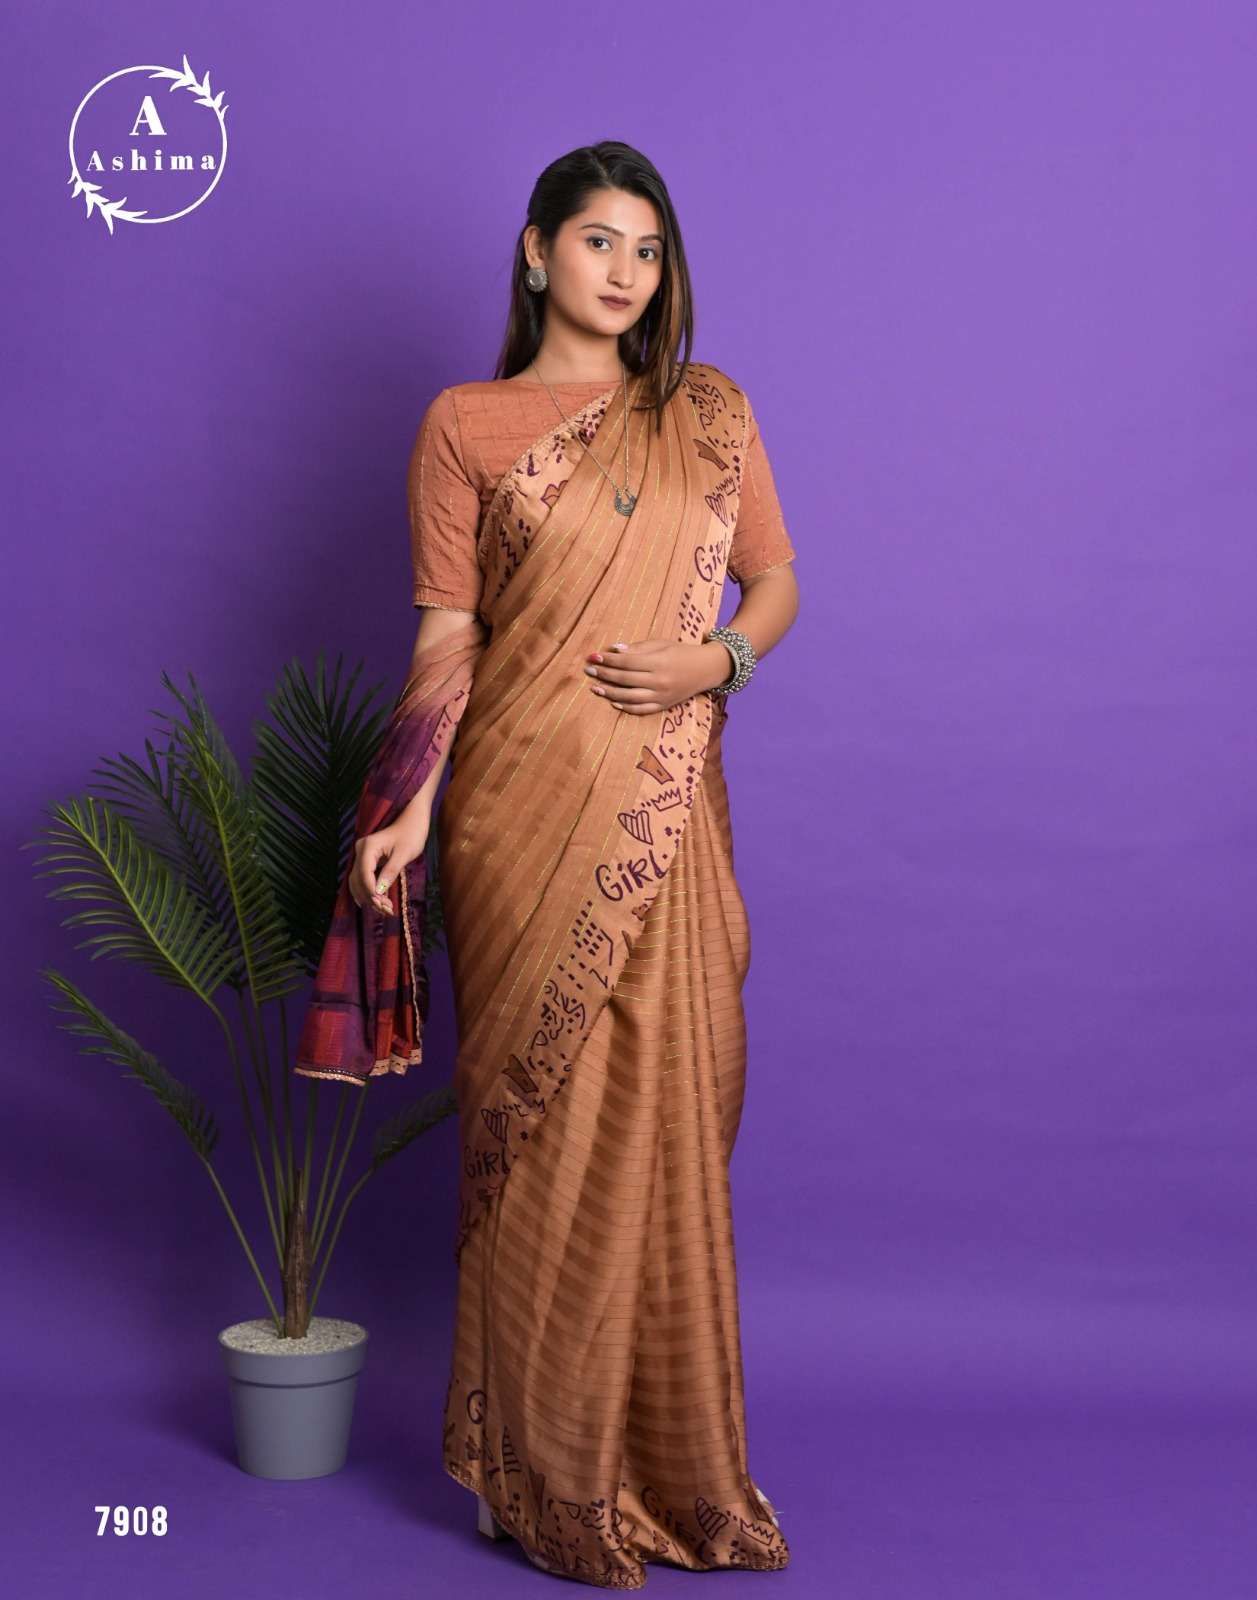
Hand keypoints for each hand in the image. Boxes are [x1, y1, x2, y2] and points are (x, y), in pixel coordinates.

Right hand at [349, 813, 429, 913]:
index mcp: (367, 847)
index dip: (371, 892)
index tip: (382, 905)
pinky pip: (364, 879)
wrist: (413, 820)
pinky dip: (370, 891)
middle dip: (370, 897)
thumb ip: (390, 872)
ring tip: (385, 910)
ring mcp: (362, 855)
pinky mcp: (367, 860)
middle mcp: (360, 851)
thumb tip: (379, 892)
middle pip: (358, 880)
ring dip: (369, 897)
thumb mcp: (403, 854)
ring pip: (358, 882)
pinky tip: (379, 902)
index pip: (364, 874)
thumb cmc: (411, 834)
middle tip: (387, 911)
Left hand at [583, 637, 729, 713]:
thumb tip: (614, 649)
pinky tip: (613, 702)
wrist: (706, 669)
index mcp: (658, 662)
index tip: (593, 656)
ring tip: (595, 688)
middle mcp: (659, 681)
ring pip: (629, 698)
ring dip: (609, 693)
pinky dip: (626, 707)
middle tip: (589, 670)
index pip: (626, 662)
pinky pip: (641, 710)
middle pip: (624, 679)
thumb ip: (638, 648)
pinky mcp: (664, 706)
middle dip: (604, 674)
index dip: (608, 660)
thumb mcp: (661, 644)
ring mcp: (661, 696)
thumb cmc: (681, 652)